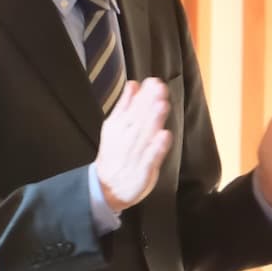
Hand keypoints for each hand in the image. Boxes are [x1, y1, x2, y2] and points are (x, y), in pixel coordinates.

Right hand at [94, 79, 171, 213]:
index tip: (154, 81)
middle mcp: (125, 140)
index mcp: (118, 127)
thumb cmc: (115, 154)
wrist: (106, 189)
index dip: (143, 96)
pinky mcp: (142, 172)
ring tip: (162, 105)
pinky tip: (165, 136)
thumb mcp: (114, 127)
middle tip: (160, 89)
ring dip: (153, 121)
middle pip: (138, 120)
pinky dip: (156, 148)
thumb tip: (133, 84)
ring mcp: (134, 156)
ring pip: (144, 137)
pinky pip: (149, 159)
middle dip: (149, 104)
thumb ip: (124, 106)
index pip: (131, 109)